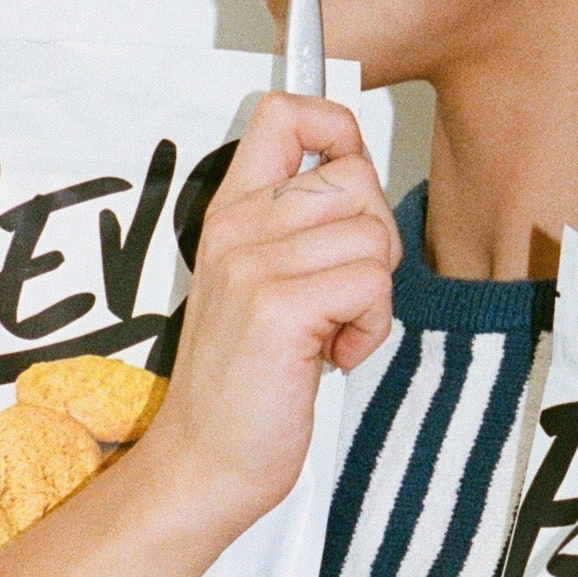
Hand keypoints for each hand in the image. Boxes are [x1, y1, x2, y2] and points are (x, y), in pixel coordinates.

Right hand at [142, 95, 400, 533]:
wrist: (202, 463)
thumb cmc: (242, 384)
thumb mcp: (259, 285)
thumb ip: (298, 228)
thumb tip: (360, 175)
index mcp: (229, 212)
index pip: (284, 113)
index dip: (338, 130)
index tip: (348, 186)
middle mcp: (235, 226)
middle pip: (355, 176)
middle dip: (375, 238)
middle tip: (341, 295)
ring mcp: (252, 265)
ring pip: (373, 233)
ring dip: (374, 295)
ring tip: (331, 332)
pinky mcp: (279, 308)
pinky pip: (373, 282)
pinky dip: (371, 327)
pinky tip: (334, 356)